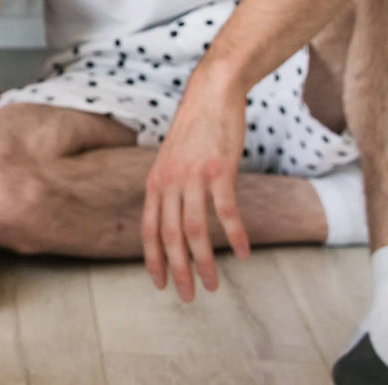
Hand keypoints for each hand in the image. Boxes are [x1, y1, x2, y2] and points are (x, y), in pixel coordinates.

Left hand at [141, 69, 251, 302]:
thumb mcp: (170, 159)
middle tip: (187, 297)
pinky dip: (235, 235)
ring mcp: (193, 177)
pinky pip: (225, 211)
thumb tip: (170, 214)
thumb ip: (169, 187)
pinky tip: (243, 253)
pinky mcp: (218, 171)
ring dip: (205, 261)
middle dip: (177, 270)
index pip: (148, 229)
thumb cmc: (193, 130)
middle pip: (169, 236)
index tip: (160, 284)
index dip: (153, 259)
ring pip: (194, 229)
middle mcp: (169, 182)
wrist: (210, 95)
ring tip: (213, 285)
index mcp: (155, 182)